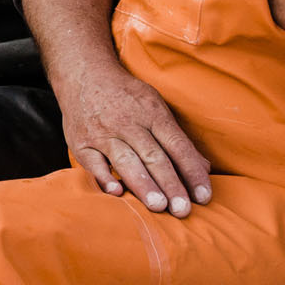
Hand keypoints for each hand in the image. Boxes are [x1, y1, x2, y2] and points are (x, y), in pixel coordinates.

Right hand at [60, 57, 212, 217]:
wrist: (83, 74)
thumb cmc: (126, 96)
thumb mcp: (155, 107)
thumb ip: (177, 139)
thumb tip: (204, 168)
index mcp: (152, 113)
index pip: (177, 146)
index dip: (192, 171)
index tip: (204, 196)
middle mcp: (129, 123)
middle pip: (154, 156)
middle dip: (170, 184)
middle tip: (182, 210)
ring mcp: (103, 133)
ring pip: (126, 160)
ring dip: (143, 184)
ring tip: (158, 206)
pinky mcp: (80, 142)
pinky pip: (92, 162)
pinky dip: (103, 176)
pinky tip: (116, 192)